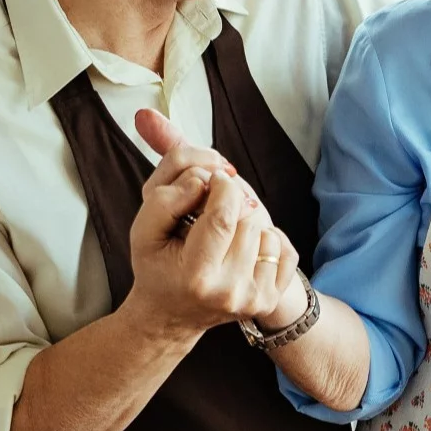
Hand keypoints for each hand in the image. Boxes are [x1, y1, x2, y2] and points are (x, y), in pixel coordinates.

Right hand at [124, 108, 292, 341]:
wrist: (173, 315)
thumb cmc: (157, 264)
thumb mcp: (146, 223)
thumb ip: (160, 176)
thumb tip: (149, 114)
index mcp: (197, 274)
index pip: (225, 209)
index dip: (220, 183)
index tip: (209, 181)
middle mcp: (230, 291)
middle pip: (249, 214)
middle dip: (232, 199)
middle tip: (210, 210)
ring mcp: (253, 298)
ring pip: (266, 228)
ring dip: (246, 218)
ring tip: (222, 233)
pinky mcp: (269, 299)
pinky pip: (283, 246)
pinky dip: (265, 239)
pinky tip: (240, 248)